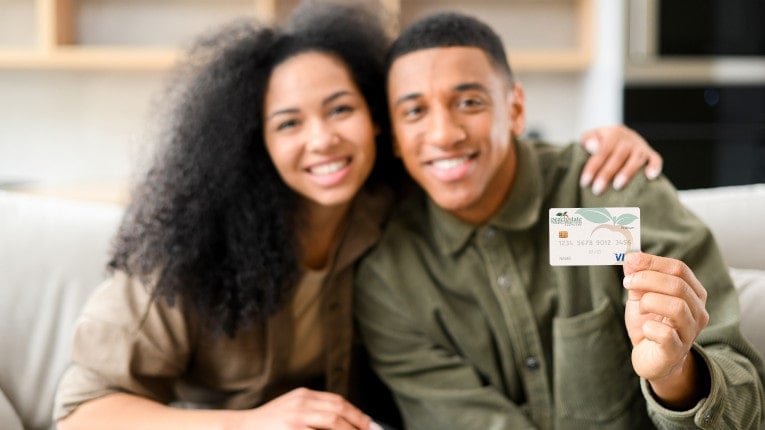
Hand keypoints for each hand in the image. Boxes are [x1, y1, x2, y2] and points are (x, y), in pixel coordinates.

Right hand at [227, 387, 375, 429]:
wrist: (241, 428)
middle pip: (338, 412)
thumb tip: (344, 421)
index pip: (337, 401)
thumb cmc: (268, 423)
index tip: (368, 424)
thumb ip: (315, 409)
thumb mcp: (292, 407)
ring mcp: (296, 420)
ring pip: (332, 424)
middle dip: (357, 424)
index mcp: (303, 395)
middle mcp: (301, 404)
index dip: (356, 413)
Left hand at [579, 125, 662, 194]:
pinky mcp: (651, 154)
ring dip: (628, 173)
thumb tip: (592, 146)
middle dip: (607, 174)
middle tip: (597, 190)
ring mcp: (641, 146)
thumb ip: (588, 140)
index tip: (585, 182)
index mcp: (613, 134)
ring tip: (617, 187)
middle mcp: (629, 139)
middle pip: (618, 156)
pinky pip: (656, 159)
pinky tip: (650, 177)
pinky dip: (655, 167)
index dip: (593, 166)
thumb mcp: (592, 136)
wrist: (622, 136)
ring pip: (636, 159)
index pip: (602, 150)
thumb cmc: (602, 141)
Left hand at [622, 253, 709, 407]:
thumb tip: (630, 259)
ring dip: (649, 301)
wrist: (652, 359)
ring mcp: (690, 332)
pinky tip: (645, 330)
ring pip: (677, 307)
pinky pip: (666, 334)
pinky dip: (649, 327)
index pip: (679, 269)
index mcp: (692, 293)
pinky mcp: (676, 351)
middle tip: (627, 282)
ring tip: (640, 307)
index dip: (652, 262)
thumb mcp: (641, 298)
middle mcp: (697, 312)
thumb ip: (637, 279)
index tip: (630, 260)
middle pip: (678, 285)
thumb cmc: (650, 325)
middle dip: (647, 279)